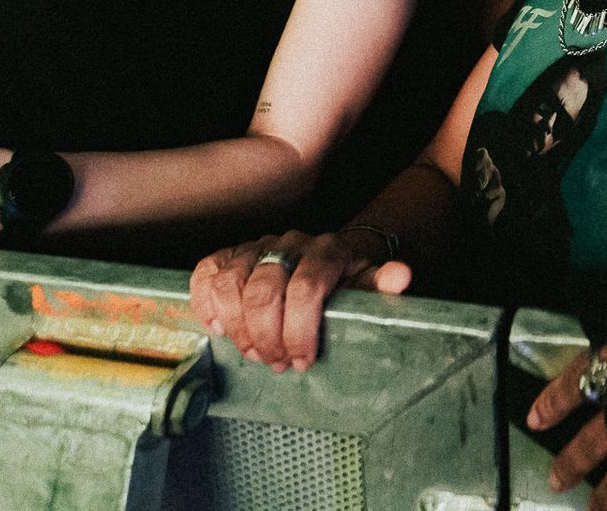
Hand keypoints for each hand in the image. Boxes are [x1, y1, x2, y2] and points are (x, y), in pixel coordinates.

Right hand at [188, 229, 412, 372]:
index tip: (302, 362)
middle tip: (276, 364)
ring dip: (238, 328)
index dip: (299, 331)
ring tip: (254, 352)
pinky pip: (205, 273)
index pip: (306, 288)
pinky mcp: (228, 254)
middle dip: (267, 338)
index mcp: (326, 251)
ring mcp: (255, 246)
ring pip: (231, 284)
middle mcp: (288, 243)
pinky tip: (221, 328)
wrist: (322, 257)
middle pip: (264, 292)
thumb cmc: (342, 283)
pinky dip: (206, 304)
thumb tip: (401, 277)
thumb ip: (380, 284)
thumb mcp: (365, 286)